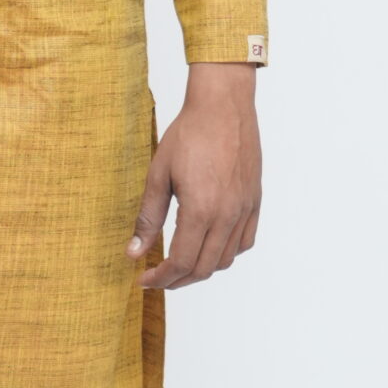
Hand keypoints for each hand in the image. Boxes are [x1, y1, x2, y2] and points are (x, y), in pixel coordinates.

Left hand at [127, 63, 261, 288]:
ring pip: (225, 259)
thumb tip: (133, 251)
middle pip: (203, 268)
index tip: (144, 279)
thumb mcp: (158, 175)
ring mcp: (245, 210)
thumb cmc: (189, 134)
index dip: (160, 278)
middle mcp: (227, 215)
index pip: (180, 263)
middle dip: (177, 280)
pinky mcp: (254, 201)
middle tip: (157, 276)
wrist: (223, 106)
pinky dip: (226, 253)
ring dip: (201, 269)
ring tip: (180, 263)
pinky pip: (244, 242)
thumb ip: (147, 217)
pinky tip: (209, 246)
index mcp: (201, 211)